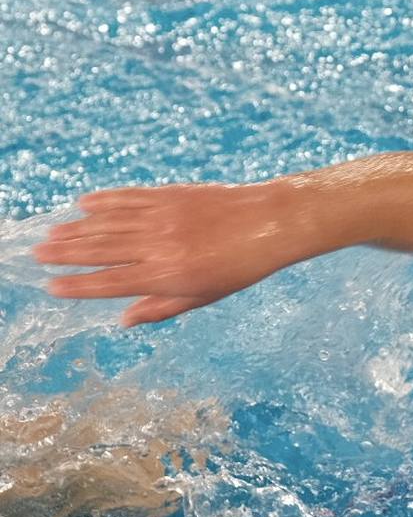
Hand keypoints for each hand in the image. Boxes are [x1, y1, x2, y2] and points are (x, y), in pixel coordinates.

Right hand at [33, 182, 299, 326]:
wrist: (270, 223)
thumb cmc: (240, 267)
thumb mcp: (205, 295)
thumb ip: (162, 307)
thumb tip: (124, 320)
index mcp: (167, 277)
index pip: (111, 283)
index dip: (78, 286)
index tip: (52, 287)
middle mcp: (159, 247)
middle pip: (100, 251)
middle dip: (66, 254)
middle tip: (38, 254)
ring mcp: (162, 218)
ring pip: (108, 223)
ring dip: (76, 229)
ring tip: (52, 234)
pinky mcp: (170, 195)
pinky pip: (129, 198)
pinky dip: (104, 200)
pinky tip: (85, 204)